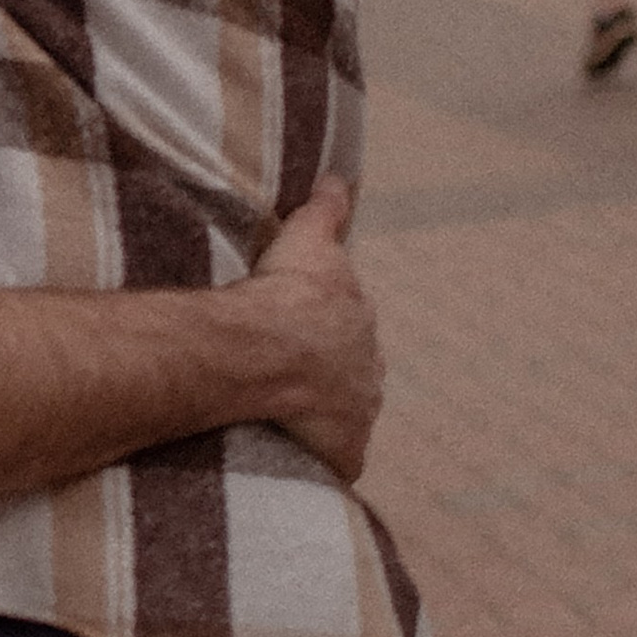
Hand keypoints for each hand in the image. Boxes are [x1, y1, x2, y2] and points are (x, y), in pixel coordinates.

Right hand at [251, 178, 381, 482]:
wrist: (265, 348)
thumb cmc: (286, 293)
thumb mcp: (307, 238)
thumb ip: (326, 209)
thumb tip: (339, 177)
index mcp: (362, 325)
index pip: (351, 329)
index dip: (328, 329)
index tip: (305, 330)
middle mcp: (370, 373)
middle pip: (353, 375)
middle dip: (331, 376)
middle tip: (292, 375)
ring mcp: (358, 416)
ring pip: (343, 417)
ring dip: (323, 417)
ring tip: (285, 416)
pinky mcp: (343, 453)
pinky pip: (333, 459)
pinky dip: (319, 458)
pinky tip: (294, 456)